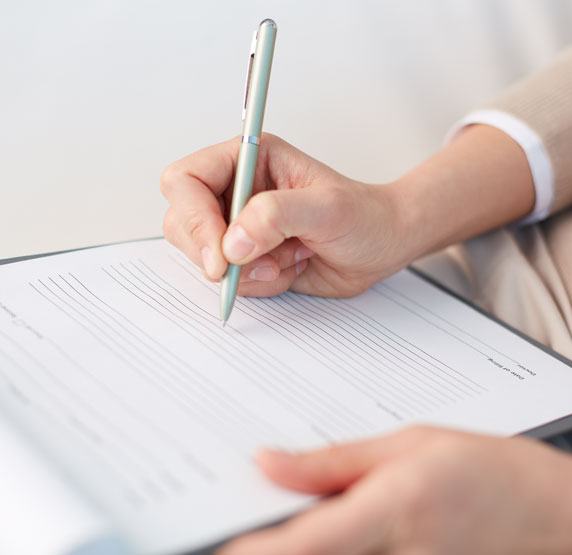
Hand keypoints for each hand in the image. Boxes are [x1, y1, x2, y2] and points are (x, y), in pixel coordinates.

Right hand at [160, 134, 412, 296]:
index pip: (187, 180)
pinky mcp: (247, 257)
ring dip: (246, 271)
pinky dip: (259, 284)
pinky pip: (230, 280)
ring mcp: (239, 227)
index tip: (221, 255)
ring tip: (290, 258)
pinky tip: (291, 267)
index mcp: (249, 160)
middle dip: (218, 252)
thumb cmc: (363, 216)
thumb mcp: (327, 208)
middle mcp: (236, 191)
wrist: (381, 245)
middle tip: (263, 262)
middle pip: (184, 222)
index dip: (195, 218)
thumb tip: (232, 242)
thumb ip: (277, 216)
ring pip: (203, 257)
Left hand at [218, 427, 571, 554]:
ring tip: (276, 516)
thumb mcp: (403, 445)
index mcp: (389, 513)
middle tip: (243, 518)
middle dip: (268, 546)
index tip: (218, 542)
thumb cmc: (478, 468)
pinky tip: (321, 524)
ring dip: (294, 546)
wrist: (544, 510)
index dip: (252, 551)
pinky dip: (324, 549)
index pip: (302, 545)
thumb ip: (332, 463)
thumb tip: (269, 463)